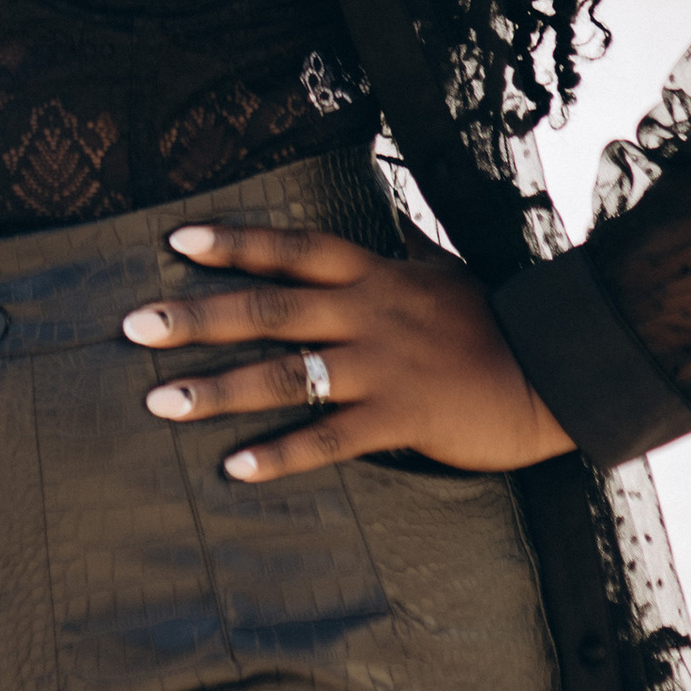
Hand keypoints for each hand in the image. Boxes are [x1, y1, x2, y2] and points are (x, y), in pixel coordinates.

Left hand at [122, 219, 572, 478]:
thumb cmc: (496, 320)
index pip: (292, 249)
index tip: (176, 240)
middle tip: (134, 326)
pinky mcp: (401, 418)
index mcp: (374, 274)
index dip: (234, 243)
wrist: (556, 369)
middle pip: (268, 309)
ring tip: (159, 402)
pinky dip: (279, 454)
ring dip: (217, 389)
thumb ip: (403, 250)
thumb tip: (389, 222)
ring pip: (285, 375)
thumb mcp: (441, 269)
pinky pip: (328, 439)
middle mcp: (367, 313)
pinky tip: (234, 467)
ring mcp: (381, 366)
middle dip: (195, 317)